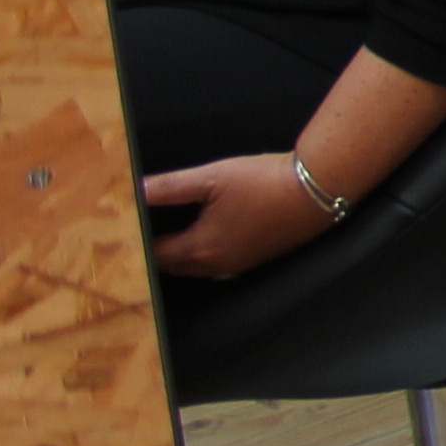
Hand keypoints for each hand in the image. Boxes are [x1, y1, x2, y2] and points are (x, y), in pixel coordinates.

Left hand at [137, 152, 339, 278]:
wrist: (318, 188)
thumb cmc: (263, 181)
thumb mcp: (211, 177)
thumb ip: (167, 186)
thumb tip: (131, 190)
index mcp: (199, 249)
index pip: (153, 255)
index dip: (138, 241)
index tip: (128, 226)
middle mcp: (216, 266)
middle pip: (172, 266)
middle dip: (157, 250)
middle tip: (144, 228)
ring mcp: (238, 266)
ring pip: (195, 267)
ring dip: (180, 254)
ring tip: (170, 230)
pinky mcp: (256, 259)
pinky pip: (217, 264)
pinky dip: (203, 253)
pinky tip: (207, 232)